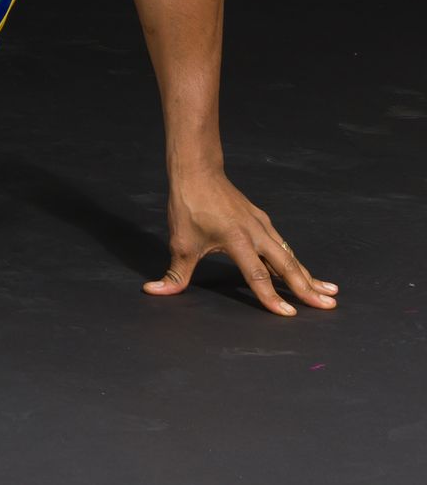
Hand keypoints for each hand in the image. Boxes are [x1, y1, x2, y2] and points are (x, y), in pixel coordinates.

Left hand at [144, 170, 336, 315]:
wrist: (197, 170)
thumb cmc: (189, 205)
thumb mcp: (179, 242)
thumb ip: (174, 273)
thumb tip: (153, 291)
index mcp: (236, 239)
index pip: (256, 274)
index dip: (270, 296)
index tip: (288, 314)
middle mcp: (255, 232)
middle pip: (286, 264)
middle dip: (307, 287)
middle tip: (328, 306)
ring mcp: (261, 225)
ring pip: (289, 254)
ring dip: (308, 275)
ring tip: (330, 293)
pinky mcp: (261, 220)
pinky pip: (282, 245)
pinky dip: (296, 261)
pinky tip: (305, 273)